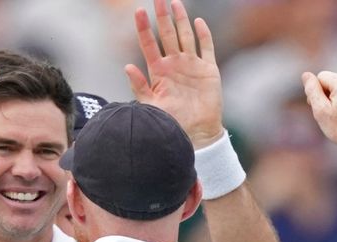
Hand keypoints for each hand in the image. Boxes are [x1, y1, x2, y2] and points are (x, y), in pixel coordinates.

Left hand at [125, 0, 222, 148]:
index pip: (149, 44)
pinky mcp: (208, 70)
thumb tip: (127, 66)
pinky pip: (206, 47)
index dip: (143, 28)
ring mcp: (191, 65)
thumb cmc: (171, 122)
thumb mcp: (151, 105)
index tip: (138, 11)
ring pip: (185, 36)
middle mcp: (174, 64)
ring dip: (181, 19)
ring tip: (174, 3)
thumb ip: (139, 86)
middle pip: (167, 34)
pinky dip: (203, 34)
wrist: (195, 133)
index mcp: (159, 71)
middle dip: (161, 16)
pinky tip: (198, 22)